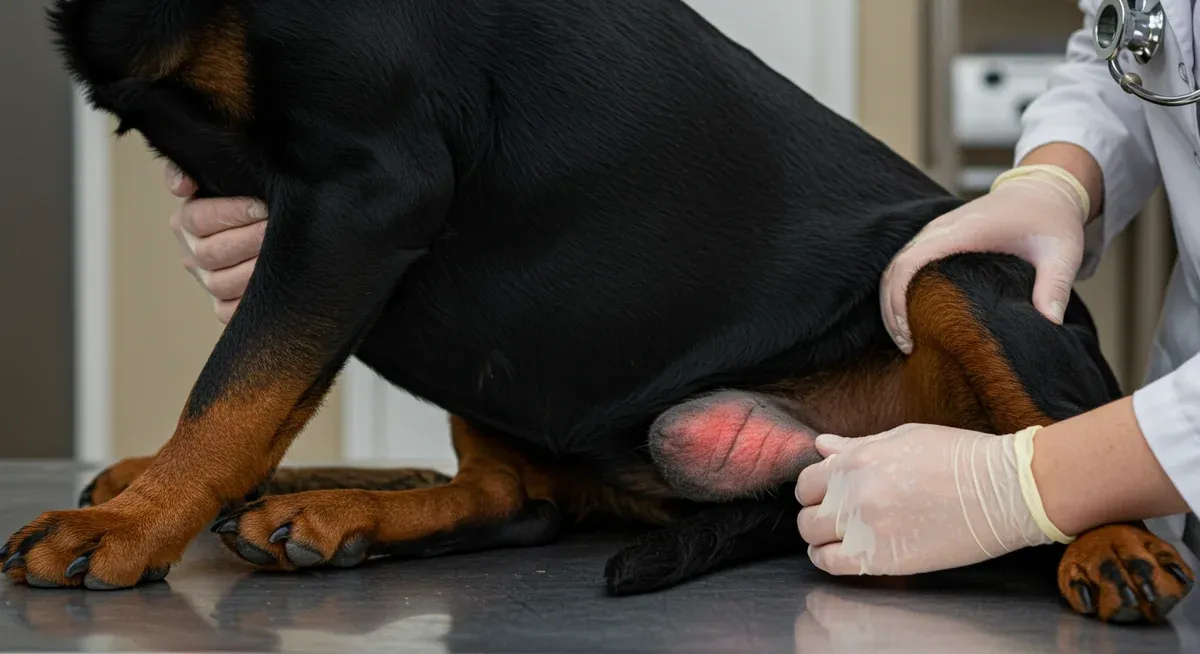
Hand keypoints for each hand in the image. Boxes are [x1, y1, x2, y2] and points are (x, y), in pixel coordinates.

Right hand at [166, 163, 267, 323]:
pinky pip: (228, 312)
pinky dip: (248, 301)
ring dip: (253, 269)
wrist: (274, 226)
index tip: (262, 206)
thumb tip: (181, 186)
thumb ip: (194, 169)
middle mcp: (193, 255)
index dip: (231, 213)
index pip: (198, 219)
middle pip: (210, 253)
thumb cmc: (251, 197)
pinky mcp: (224, 307)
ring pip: (221, 284)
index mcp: (187, 221)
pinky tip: (275, 283)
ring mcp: (208, 283)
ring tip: (282, 253)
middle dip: (249, 240)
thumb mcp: (224, 177)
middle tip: (277, 229)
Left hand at [795, 424, 1066, 575]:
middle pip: (807, 514)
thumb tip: (822, 446)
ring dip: (821, 538)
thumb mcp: (902, 438)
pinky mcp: (884, 558)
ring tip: (838, 537)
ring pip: (814, 540)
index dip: (816, 490)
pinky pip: (833, 565)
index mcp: (856, 460)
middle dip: (816, 514)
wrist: (1003, 489)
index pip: (807, 482)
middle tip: (834, 517)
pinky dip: (829, 560)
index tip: (828, 495)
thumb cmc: (959, 458)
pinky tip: (842, 554)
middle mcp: (853, 494)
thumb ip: (856, 446)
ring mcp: (866, 527)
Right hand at [881, 164, 1089, 353]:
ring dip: (893, 302)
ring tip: (908, 337)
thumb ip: (1055, 286)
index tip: (909, 334)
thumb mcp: (1062, 252)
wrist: (1043, 188)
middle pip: (894, 269)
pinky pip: (906, 263)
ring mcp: (936, 231)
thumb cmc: (1051, 219)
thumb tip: (1049, 323)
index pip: (910, 263)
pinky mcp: (937, 237)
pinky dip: (901, 290)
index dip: (898, 300)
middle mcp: (941, 228)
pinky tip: (915, 316)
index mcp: (964, 231)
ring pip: (895, 266)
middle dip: (891, 310)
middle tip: (907, 346)